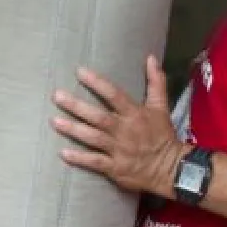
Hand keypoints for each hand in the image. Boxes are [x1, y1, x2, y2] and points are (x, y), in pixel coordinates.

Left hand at [51, 55, 184, 196]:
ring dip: (74, 129)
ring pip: (93, 138)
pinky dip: (80, 158)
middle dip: (77, 107)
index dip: (97, 83)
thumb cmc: (161, 135)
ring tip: (54, 121)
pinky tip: (63, 153)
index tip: (79, 71)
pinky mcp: (116, 168)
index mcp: (135, 114)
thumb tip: (150, 57)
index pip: (114, 95)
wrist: (172, 168)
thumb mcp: (160, 107)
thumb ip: (155, 82)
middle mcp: (125, 130)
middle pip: (99, 117)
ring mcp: (119, 150)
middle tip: (57, 96)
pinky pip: (96, 162)